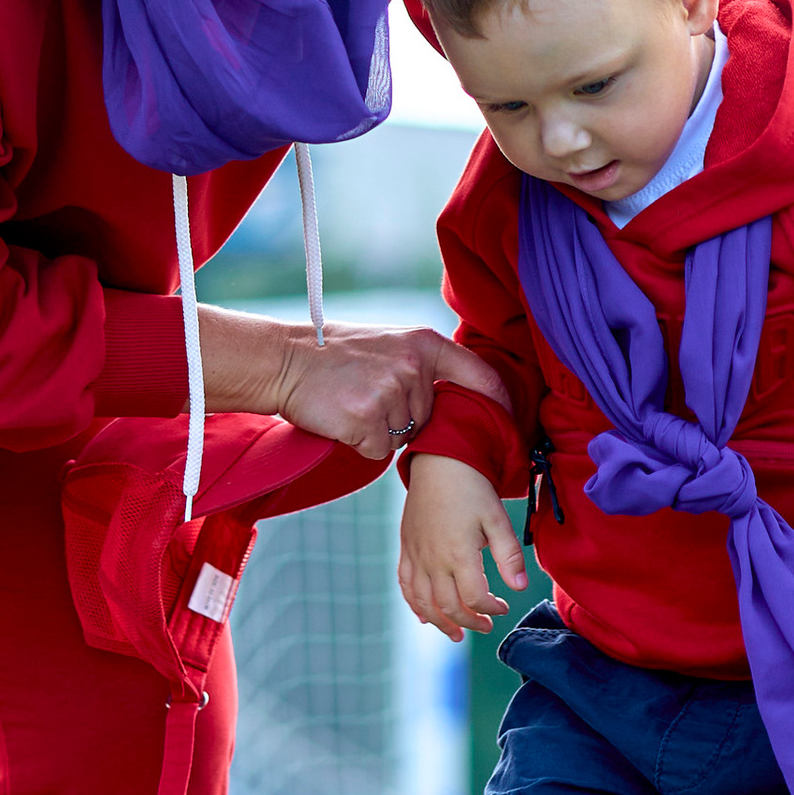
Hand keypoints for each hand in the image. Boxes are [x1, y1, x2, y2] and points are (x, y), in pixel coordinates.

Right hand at [266, 326, 507, 465]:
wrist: (284, 361)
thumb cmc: (334, 356)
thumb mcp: (388, 344)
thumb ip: (422, 365)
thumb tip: (457, 397)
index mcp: (423, 343)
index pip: (478, 374)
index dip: (497, 401)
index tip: (509, 420)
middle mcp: (412, 367)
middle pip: (428, 419)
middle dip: (403, 420)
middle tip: (367, 397)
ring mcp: (390, 393)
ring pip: (402, 438)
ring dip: (378, 432)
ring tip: (352, 404)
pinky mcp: (366, 420)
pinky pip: (377, 451)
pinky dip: (359, 443)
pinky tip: (342, 419)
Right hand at [398, 456, 528, 638]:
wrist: (439, 463)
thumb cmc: (472, 489)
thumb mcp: (497, 519)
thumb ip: (508, 556)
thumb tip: (519, 588)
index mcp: (459, 554)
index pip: (474, 598)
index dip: (491, 609)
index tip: (504, 608)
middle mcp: (433, 560)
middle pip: (448, 606)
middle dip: (470, 622)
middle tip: (486, 626)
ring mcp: (416, 556)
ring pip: (422, 602)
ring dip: (440, 623)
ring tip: (456, 634)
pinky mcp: (406, 549)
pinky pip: (404, 584)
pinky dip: (413, 604)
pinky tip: (424, 616)